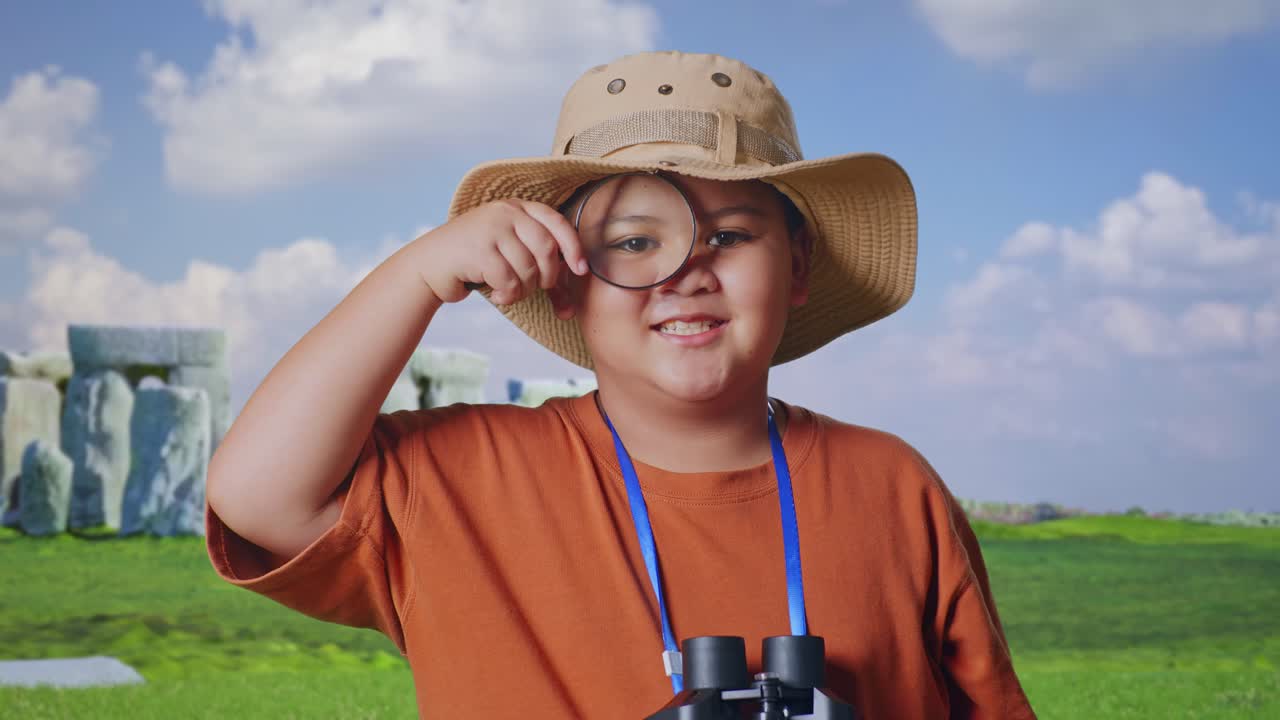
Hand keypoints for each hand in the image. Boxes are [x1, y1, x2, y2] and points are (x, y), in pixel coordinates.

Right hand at [413, 199, 588, 304]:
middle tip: (535, 288)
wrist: (430, 265)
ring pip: (528, 268)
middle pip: (547, 249)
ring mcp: (491, 228)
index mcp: (518, 207)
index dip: (573, 247)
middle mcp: (506, 211)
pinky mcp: (479, 249)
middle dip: (547, 277)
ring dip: (524, 290)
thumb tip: (572, 308)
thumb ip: (540, 269)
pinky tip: (499, 296)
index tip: (580, 270)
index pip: (557, 223)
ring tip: (510, 291)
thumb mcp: (511, 256)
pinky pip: (510, 280)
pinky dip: (508, 295)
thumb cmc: (477, 263)